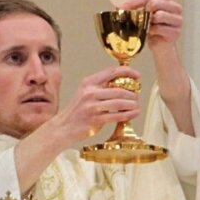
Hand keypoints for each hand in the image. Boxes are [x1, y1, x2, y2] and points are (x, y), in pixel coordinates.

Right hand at [13, 65, 141, 191]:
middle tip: (137, 97)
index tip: (137, 76)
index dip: (127, 72)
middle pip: (118, 89)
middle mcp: (89, 92)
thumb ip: (100, 88)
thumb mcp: (85, 93)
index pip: (111, 72)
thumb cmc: (76, 111)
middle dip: (132, 94)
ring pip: (119, 103)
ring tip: (136, 106)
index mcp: (88, 83)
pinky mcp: (94, 119)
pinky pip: (116, 116)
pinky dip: (127, 115)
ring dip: (131, 104)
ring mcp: (92, 106)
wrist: (63, 127)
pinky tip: (133, 114)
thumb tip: (122, 87)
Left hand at [120, 0, 194, 135]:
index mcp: (168, 0)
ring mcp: (178, 20)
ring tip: (145, 27)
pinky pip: (160, 28)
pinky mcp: (176, 32)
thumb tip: (116, 6)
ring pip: (158, 15)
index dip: (134, 1)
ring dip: (147, 21)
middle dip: (141, 10)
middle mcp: (176, 8)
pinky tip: (150, 34)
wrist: (161, 49)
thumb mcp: (142, 17)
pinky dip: (152, 31)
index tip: (121, 6)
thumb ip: (134, 9)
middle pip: (155, 2)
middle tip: (132, 17)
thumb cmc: (151, 31)